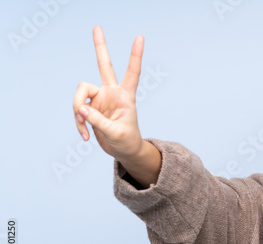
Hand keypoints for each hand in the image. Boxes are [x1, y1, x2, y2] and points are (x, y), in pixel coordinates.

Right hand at [73, 26, 144, 159]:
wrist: (123, 151)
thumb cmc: (127, 142)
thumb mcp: (116, 133)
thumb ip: (98, 121)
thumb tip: (81, 109)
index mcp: (126, 96)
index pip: (132, 72)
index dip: (135, 55)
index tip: (140, 37)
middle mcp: (112, 93)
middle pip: (104, 65)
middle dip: (100, 47)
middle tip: (97, 27)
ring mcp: (100, 99)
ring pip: (81, 95)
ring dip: (78, 112)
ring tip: (84, 129)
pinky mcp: (91, 108)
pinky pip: (78, 111)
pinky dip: (79, 124)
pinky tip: (85, 136)